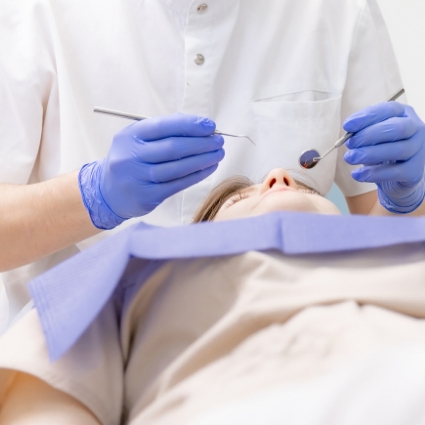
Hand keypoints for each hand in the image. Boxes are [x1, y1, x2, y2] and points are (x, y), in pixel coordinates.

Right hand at [79, 113, 224, 228]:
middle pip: (173, 148)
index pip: (164, 126)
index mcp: (130, 136)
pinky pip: (177, 184)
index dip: (190, 125)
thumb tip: (199, 128)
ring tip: (218, 154)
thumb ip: (163, 131)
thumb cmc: (129, 160)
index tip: (210, 126)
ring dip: (203, 160)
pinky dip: (196, 176)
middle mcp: (131, 156)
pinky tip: (208, 168)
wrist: (107, 192)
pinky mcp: (147, 196)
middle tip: (219, 141)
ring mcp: (138, 178)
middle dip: (201, 143)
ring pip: (177, 168)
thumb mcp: (136, 139)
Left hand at [343, 102, 424, 213]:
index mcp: (404, 114)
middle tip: (349, 144)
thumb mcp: (371, 138)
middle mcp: (416, 129)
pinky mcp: (415, 171)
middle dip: (369, 135)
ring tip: (349, 158)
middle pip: (397, 128)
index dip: (367, 117)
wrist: (396, 177)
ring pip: (398, 150)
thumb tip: (349, 136)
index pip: (389, 110)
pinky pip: (396, 172)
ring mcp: (419, 150)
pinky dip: (374, 173)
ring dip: (370, 154)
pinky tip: (358, 174)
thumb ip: (362, 133)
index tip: (347, 125)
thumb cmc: (381, 150)